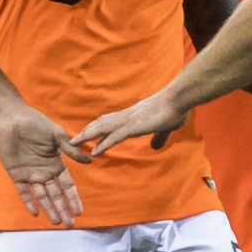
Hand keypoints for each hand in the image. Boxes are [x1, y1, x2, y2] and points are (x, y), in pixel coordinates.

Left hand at [0, 105, 89, 225]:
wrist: (11, 118)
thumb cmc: (35, 123)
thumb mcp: (56, 135)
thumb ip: (70, 149)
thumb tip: (90, 160)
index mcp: (56, 164)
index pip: (67, 186)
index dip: (73, 198)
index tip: (79, 211)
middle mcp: (44, 172)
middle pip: (56, 195)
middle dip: (63, 209)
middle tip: (70, 224)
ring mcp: (30, 174)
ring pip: (42, 196)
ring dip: (49, 209)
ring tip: (56, 222)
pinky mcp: (16, 174)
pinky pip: (23, 191)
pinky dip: (29, 201)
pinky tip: (35, 212)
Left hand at [71, 91, 187, 156]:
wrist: (179, 99)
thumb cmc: (175, 110)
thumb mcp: (165, 127)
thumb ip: (159, 137)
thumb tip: (155, 147)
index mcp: (132, 116)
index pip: (110, 122)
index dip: (97, 129)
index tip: (87, 136)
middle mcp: (126, 116)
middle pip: (100, 124)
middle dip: (86, 132)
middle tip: (72, 140)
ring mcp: (129, 121)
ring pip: (102, 129)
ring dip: (87, 137)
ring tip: (73, 145)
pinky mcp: (134, 126)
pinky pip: (115, 137)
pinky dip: (103, 144)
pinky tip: (94, 152)